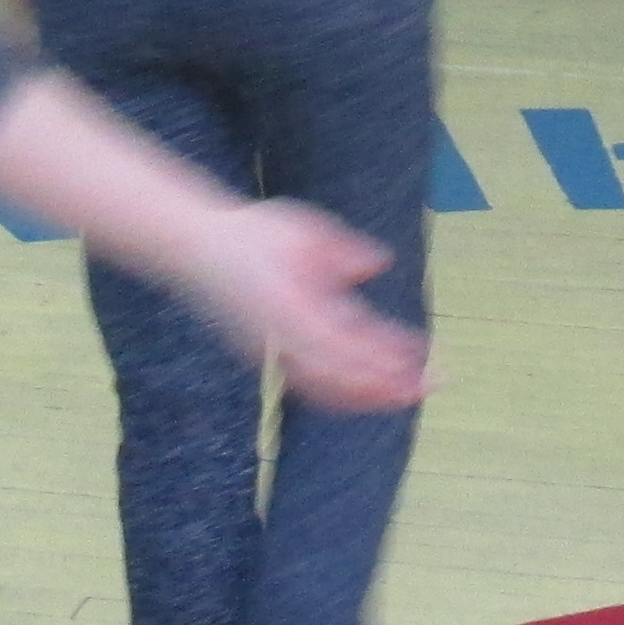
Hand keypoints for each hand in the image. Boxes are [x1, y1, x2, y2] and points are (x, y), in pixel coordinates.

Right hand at [183, 200, 429, 410]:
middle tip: (432, 383)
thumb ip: (342, 250)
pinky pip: (309, 385)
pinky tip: (369, 390)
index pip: (347, 344)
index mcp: (291, 307)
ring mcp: (271, 352)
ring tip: (407, 392)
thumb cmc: (247, 233)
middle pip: (341, 377)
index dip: (385, 355)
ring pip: (326, 389)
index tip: (421, 354)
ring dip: (369, 394)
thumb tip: (379, 263)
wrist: (191, 246)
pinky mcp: (265, 356)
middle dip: (388, 384)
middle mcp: (280, 339)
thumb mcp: (300, 230)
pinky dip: (342, 392)